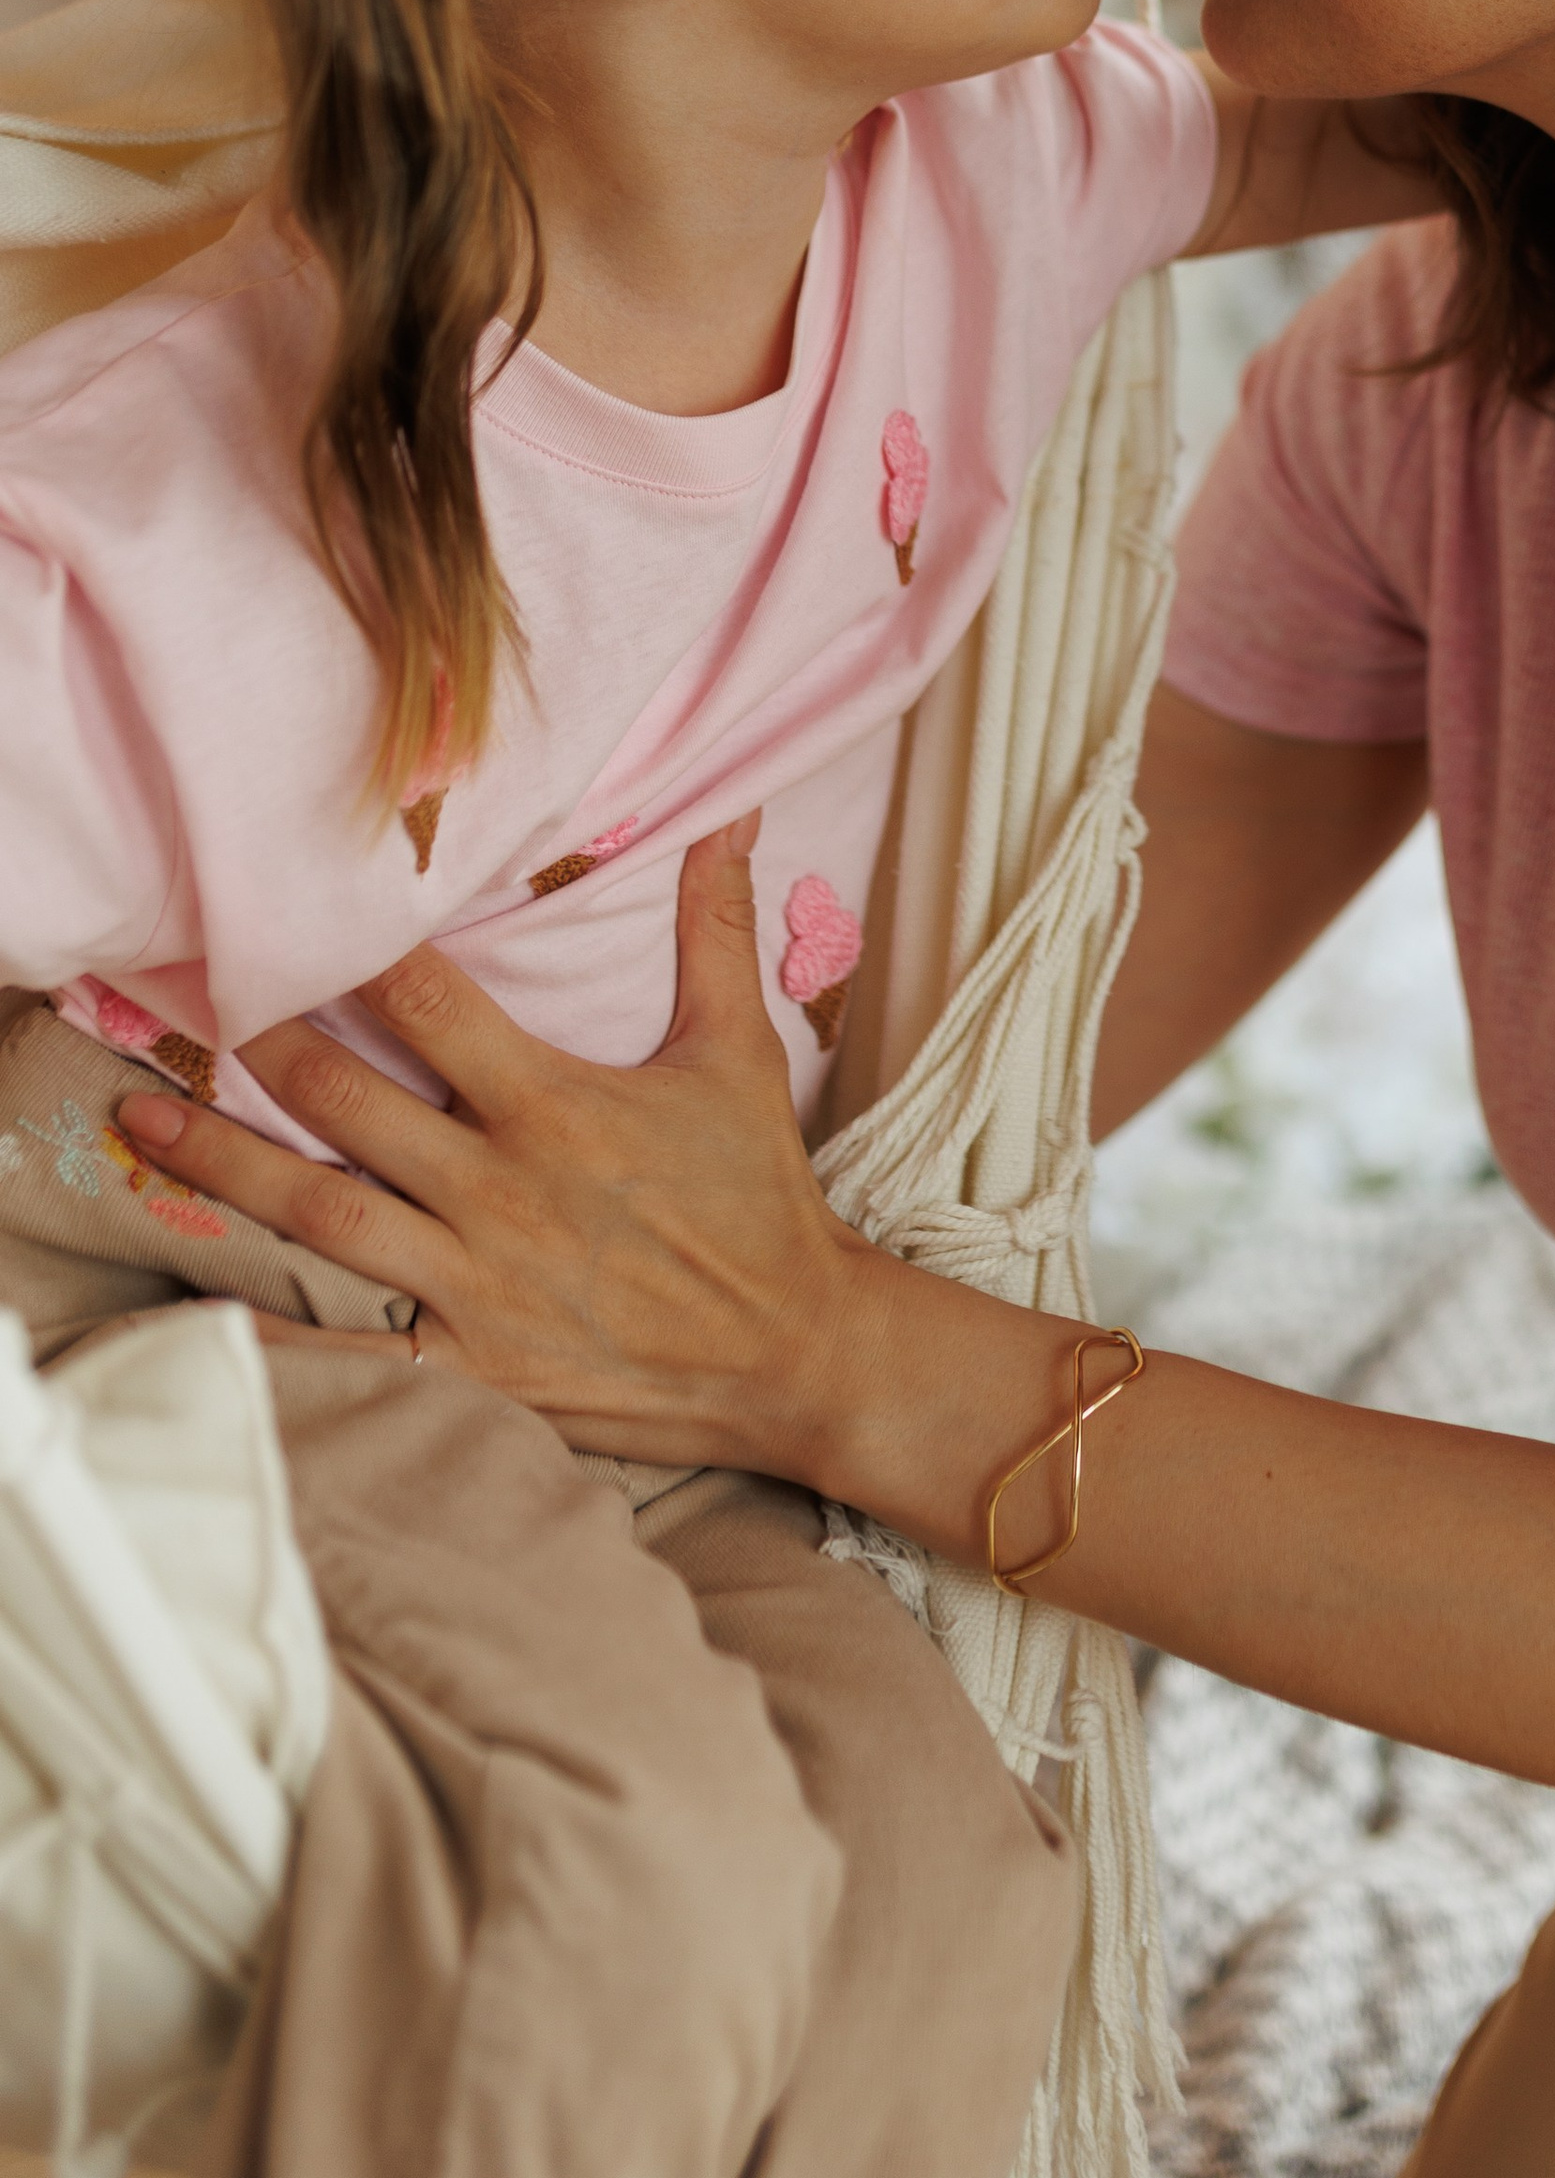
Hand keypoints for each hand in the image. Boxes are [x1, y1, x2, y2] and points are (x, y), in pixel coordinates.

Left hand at [114, 817, 871, 1482]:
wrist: (789, 1351)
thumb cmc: (756, 1198)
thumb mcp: (739, 1052)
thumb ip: (715, 930)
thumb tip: (728, 815)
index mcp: (553, 1105)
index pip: (431, 1009)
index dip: (360, 959)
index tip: (301, 915)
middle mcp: (498, 1189)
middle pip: (346, 1103)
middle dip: (262, 1048)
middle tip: (195, 1004)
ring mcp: (473, 1281)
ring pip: (319, 1213)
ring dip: (224, 1166)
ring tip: (143, 1124)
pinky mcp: (470, 1362)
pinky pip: (351, 1345)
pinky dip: (273, 1332)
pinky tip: (199, 1308)